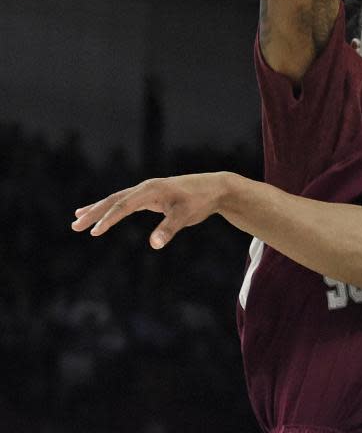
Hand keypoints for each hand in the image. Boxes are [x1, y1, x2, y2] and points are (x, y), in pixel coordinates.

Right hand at [71, 173, 229, 248]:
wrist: (215, 188)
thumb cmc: (200, 201)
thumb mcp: (186, 215)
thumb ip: (169, 229)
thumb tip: (154, 244)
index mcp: (150, 190)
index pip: (123, 205)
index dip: (108, 219)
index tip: (94, 232)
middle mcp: (145, 188)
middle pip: (114, 200)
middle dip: (94, 213)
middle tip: (75, 225)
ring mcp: (147, 191)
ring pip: (117, 200)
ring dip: (98, 209)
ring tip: (78, 218)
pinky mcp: (152, 197)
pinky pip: (126, 203)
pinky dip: (113, 209)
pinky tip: (105, 215)